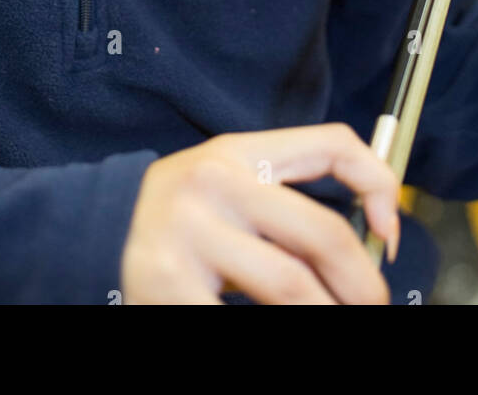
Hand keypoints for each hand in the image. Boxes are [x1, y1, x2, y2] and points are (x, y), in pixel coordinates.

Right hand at [120, 123, 400, 304]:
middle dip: (362, 284)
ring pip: (292, 289)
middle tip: (371, 305)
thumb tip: (367, 239)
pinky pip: (239, 321)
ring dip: (326, 315)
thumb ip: (281, 200)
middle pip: (322, 234)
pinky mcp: (170, 287)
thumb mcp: (225, 186)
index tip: (390, 232)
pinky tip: (275, 330)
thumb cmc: (175, 220)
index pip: (331, 145)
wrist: (87, 233)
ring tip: (332, 322)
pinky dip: (271, 331)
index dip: (378, 185)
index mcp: (238, 151)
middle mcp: (216, 184)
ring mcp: (191, 236)